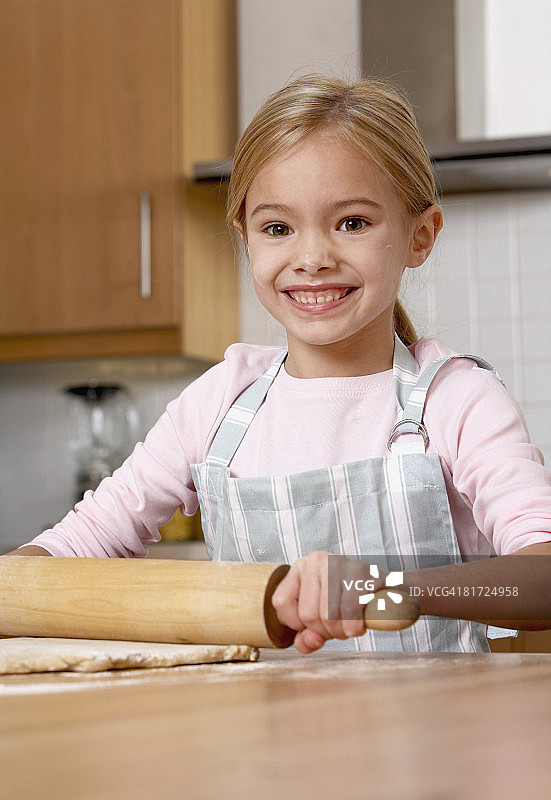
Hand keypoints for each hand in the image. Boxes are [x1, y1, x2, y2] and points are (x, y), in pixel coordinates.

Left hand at [271, 552, 385, 653]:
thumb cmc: (350, 605)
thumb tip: (308, 641)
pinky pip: (350, 611)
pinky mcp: (361, 571)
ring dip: (341, 631)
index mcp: (300, 568)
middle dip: (325, 631)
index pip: (282, 602)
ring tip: (350, 625)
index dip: (297, 624)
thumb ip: (307, 637)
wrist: (389, 592)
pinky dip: (355, 626)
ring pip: (328, 615)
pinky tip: (360, 624)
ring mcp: (339, 563)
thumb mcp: (322, 620)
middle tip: (339, 627)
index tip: (314, 625)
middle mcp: (316, 560)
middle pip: (307, 614)